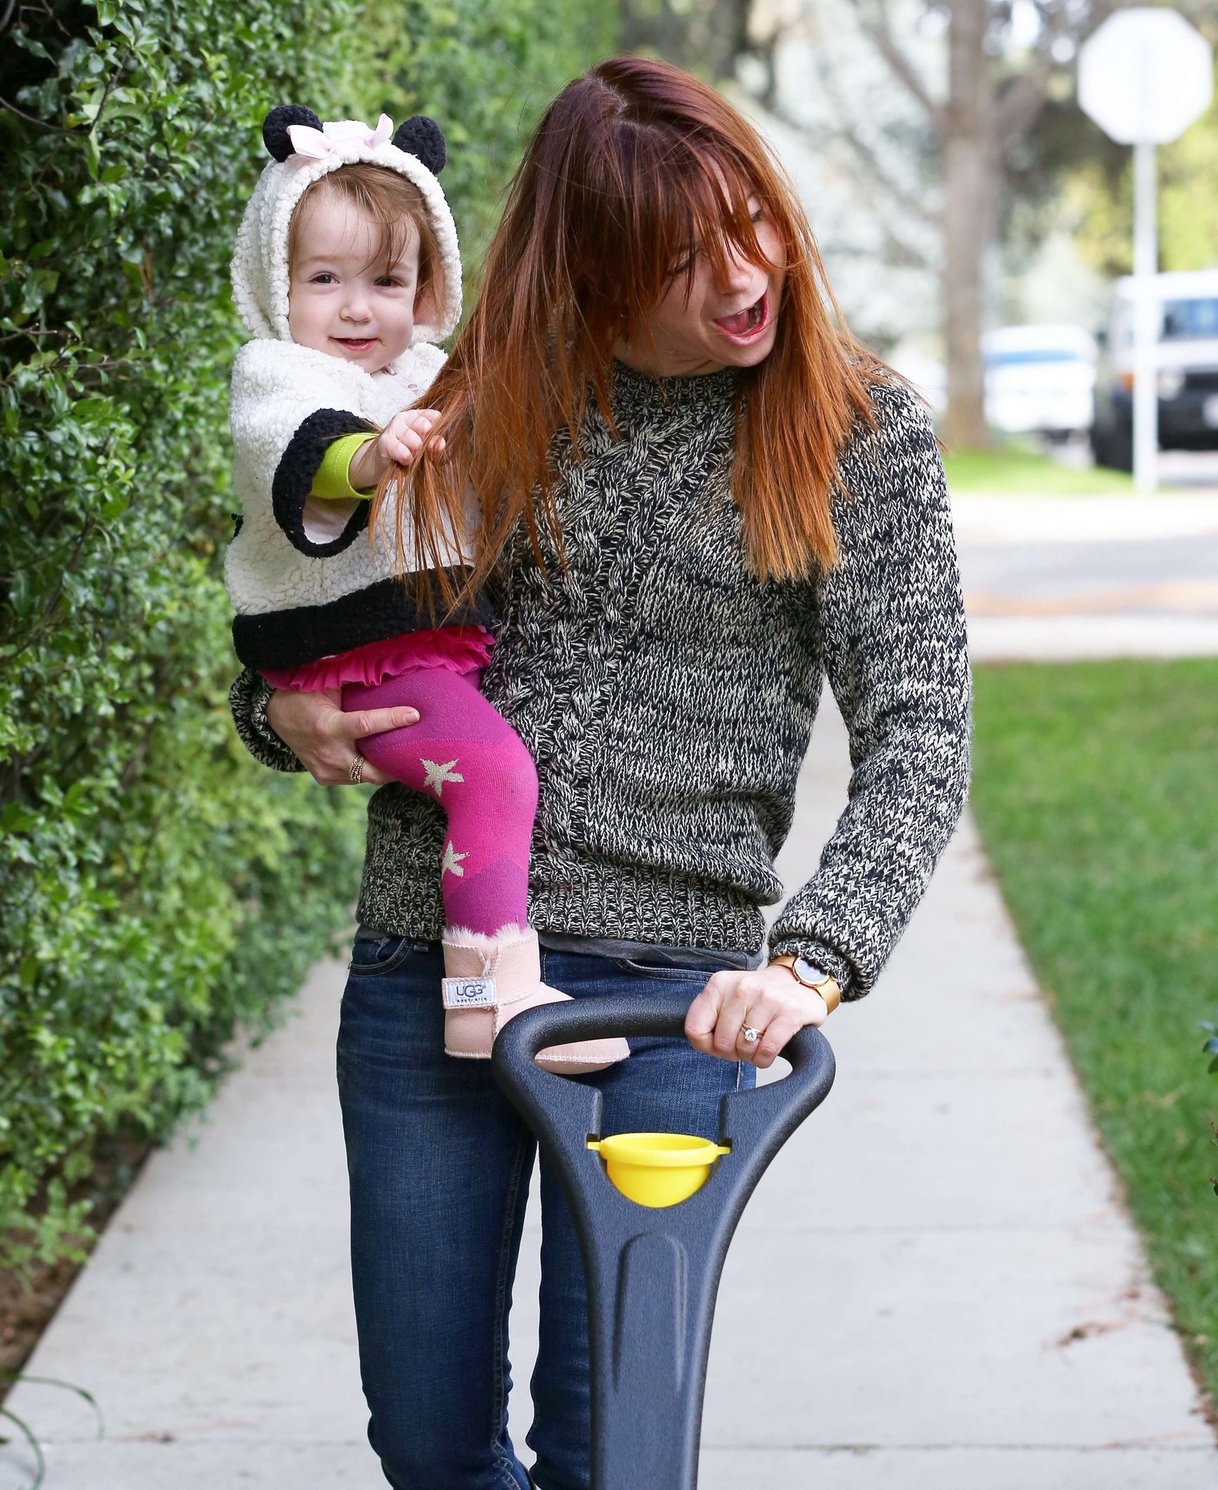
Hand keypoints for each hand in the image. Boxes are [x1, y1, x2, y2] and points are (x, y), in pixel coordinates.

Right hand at [265, 687, 417, 786]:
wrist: (274, 717)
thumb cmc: (303, 695)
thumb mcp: (322, 683)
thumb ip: (349, 679)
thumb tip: (380, 663)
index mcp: (328, 727)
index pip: (366, 725)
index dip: (392, 720)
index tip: (415, 715)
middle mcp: (329, 754)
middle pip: (373, 771)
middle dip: (397, 766)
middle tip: (421, 756)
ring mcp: (326, 770)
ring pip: (366, 777)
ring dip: (385, 768)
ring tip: (406, 756)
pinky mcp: (325, 778)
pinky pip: (355, 778)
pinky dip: (369, 769)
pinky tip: (384, 760)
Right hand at [350, 409, 444, 486]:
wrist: (384, 461)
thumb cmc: (407, 451)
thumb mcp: (423, 446)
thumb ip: (434, 443)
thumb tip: (441, 443)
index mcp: (416, 415)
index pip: (434, 416)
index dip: (437, 430)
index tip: (433, 440)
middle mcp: (404, 417)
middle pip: (425, 427)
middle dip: (425, 443)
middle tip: (419, 449)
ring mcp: (393, 427)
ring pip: (415, 442)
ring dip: (416, 453)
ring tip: (411, 455)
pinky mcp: (385, 441)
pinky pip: (404, 452)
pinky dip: (407, 459)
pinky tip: (406, 459)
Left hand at [684, 962, 830, 1068]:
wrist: (799, 981)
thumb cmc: (758, 997)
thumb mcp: (727, 997)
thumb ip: (708, 1018)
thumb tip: (702, 1043)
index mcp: (720, 984)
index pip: (695, 1028)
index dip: (706, 1045)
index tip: (718, 1043)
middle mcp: (742, 988)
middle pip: (722, 1043)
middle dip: (732, 1052)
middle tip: (744, 1043)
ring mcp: (767, 999)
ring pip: (745, 1048)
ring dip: (751, 1055)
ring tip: (758, 1042)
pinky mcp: (789, 1013)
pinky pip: (767, 1050)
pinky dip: (765, 1058)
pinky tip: (769, 1049)